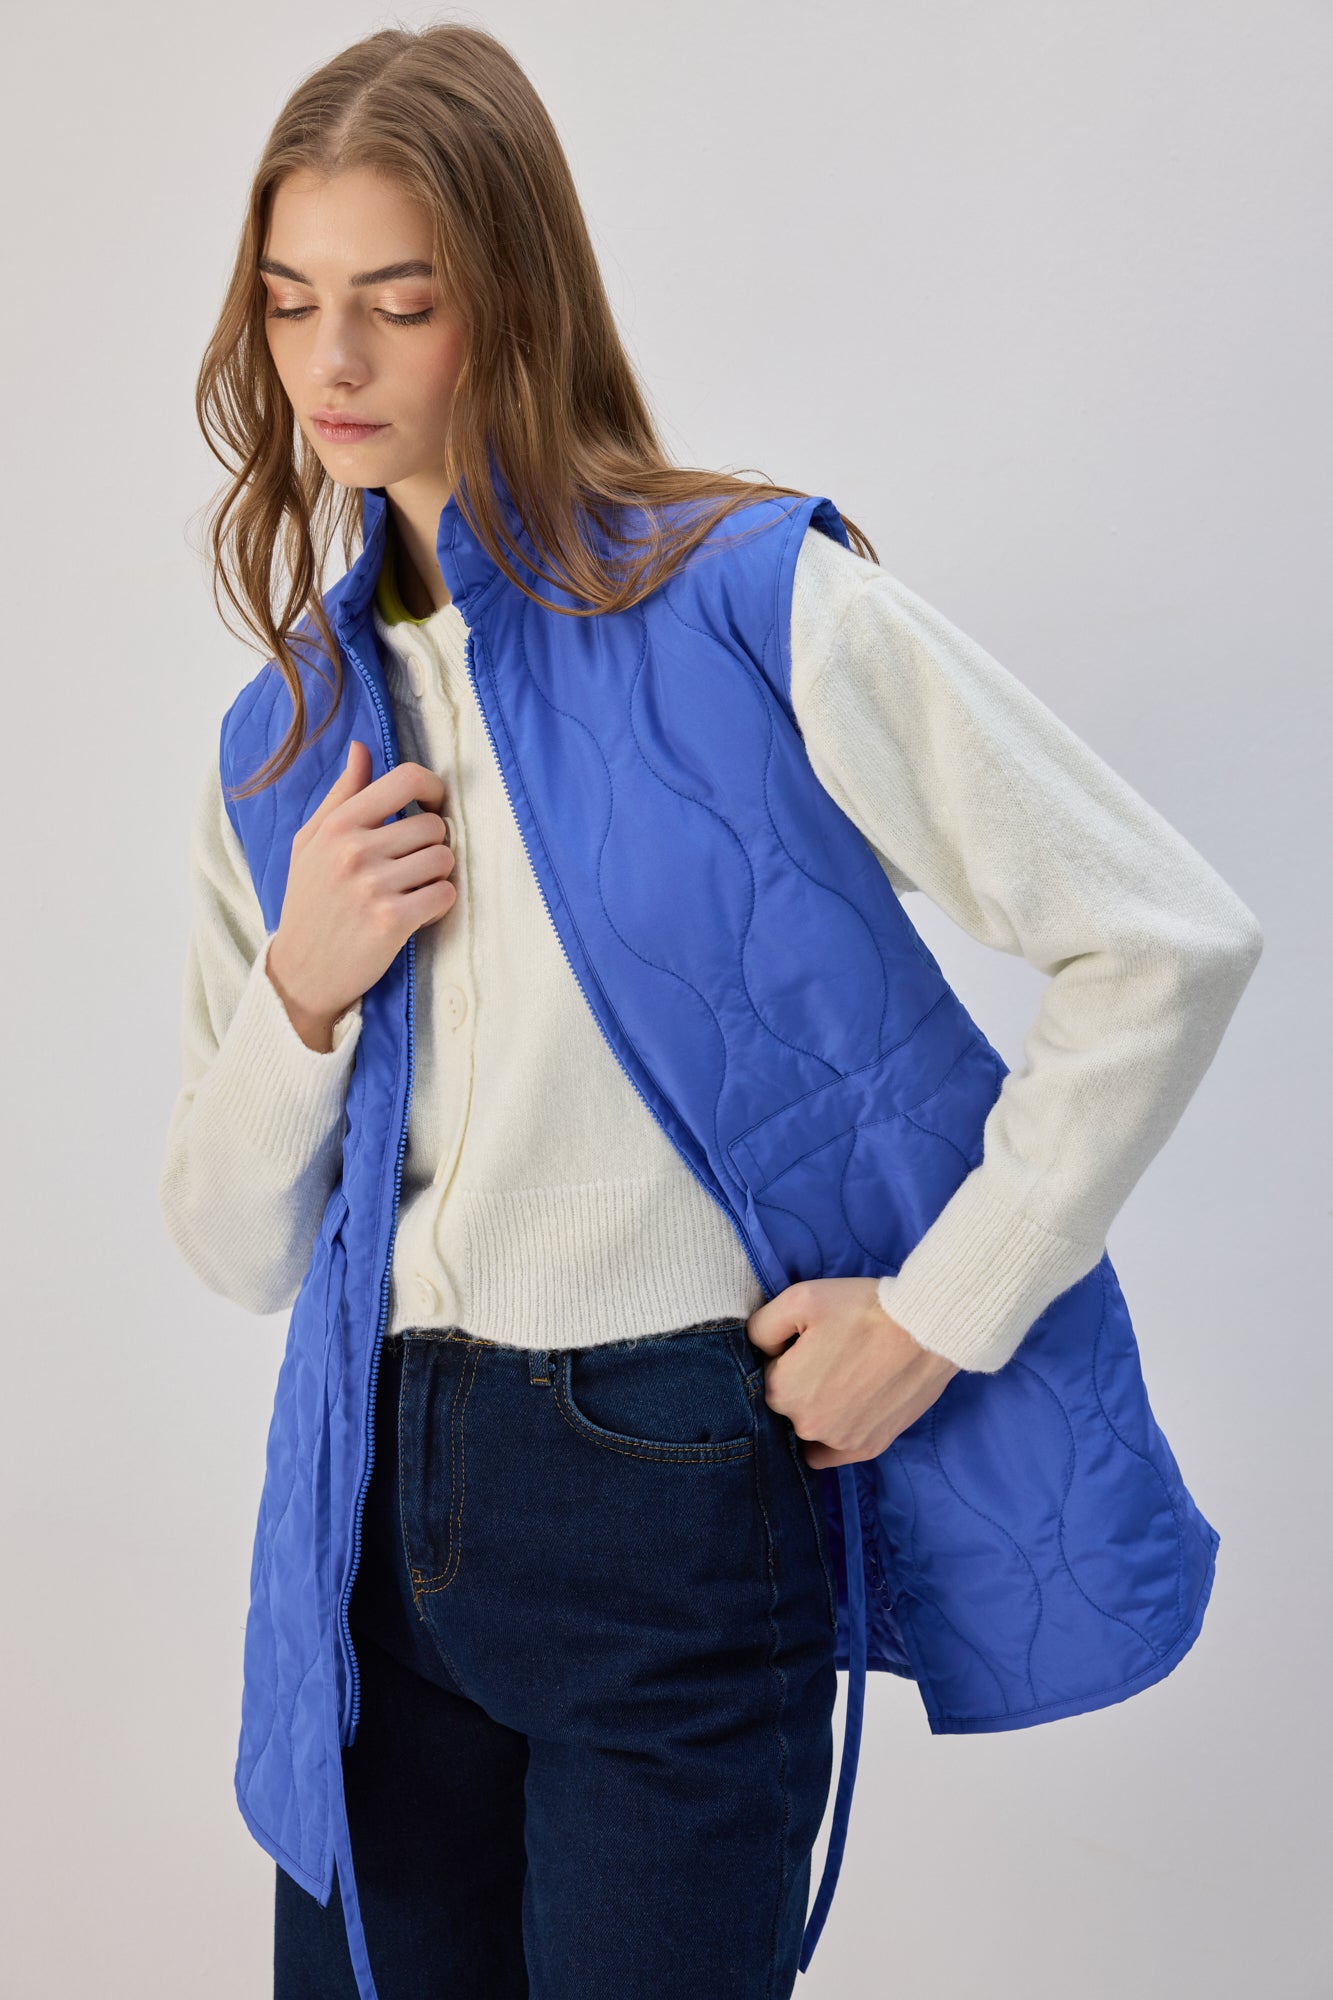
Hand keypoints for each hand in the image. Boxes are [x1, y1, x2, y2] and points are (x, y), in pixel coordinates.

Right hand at [267, 741, 456, 1032]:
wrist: (301, 971)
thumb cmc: (310, 902)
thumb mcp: (310, 843)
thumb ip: (342, 796)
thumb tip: (362, 749)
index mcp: (337, 825)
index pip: (405, 779)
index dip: (432, 788)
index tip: (432, 806)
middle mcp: (354, 851)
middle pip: (433, 825)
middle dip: (431, 845)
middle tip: (411, 866)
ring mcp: (373, 886)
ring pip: (443, 860)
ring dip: (435, 877)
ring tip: (409, 891)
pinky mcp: (392, 921)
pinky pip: (444, 894)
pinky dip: (438, 904)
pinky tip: (416, 913)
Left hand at [745, 1277, 959, 1468]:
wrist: (925, 1328)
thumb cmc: (860, 1309)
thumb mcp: (798, 1299)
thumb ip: (761, 1327)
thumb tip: (756, 1351)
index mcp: (781, 1390)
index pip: (764, 1375)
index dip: (782, 1356)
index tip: (805, 1342)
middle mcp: (804, 1425)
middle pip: (786, 1404)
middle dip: (799, 1383)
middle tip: (828, 1356)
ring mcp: (838, 1441)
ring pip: (808, 1428)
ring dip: (816, 1410)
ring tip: (843, 1380)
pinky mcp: (868, 1448)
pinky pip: (830, 1453)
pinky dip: (832, 1437)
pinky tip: (845, 1410)